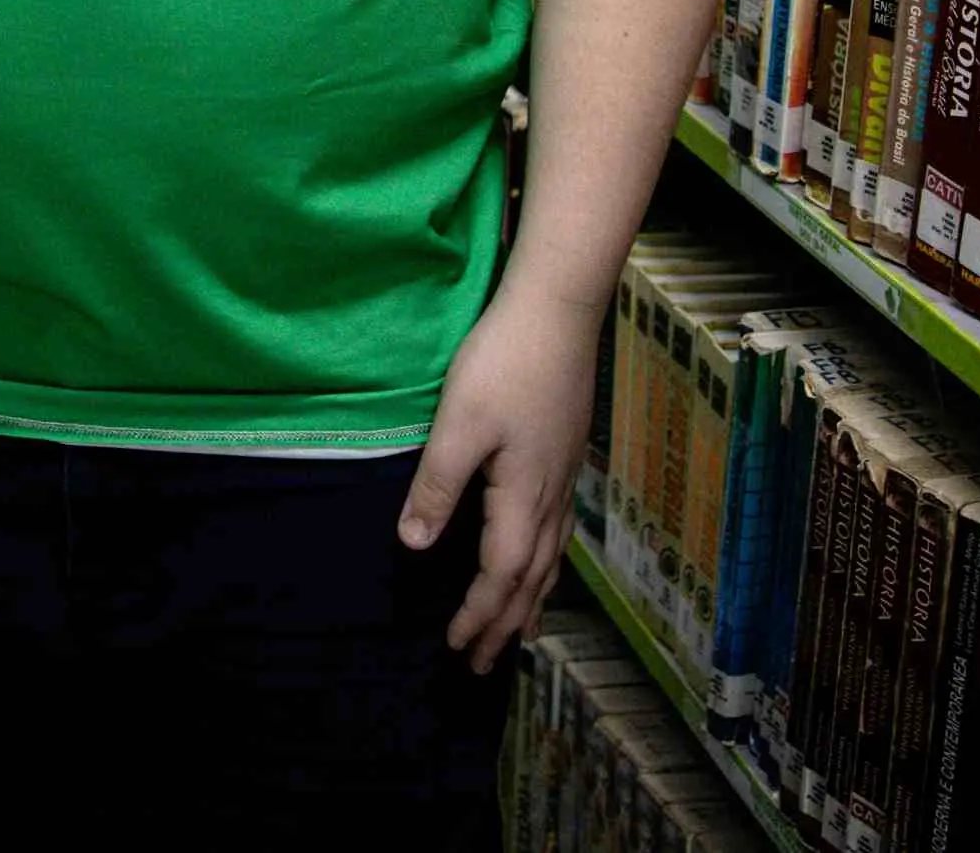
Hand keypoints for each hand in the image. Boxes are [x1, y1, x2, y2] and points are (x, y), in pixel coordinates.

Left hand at [398, 286, 599, 671]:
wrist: (556, 313)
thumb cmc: (502, 364)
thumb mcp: (458, 425)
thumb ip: (437, 487)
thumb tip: (413, 545)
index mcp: (523, 497)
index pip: (500, 576)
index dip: (479, 615)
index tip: (456, 648)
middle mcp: (552, 497)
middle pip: (532, 579)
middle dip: (506, 624)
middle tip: (486, 665)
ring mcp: (564, 477)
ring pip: (551, 559)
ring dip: (531, 600)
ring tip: (521, 633)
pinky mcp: (566, 457)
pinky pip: (558, 533)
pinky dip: (545, 564)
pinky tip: (540, 558)